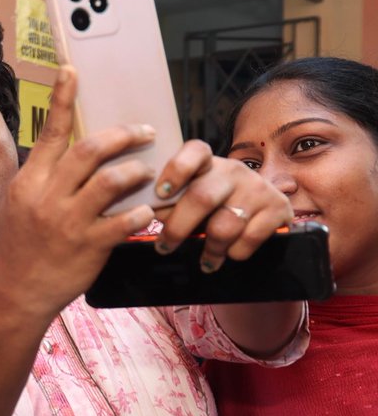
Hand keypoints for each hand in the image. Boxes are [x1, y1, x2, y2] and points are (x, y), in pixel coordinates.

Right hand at [0, 65, 157, 317]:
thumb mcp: (19, 204)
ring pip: (113, 180)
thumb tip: (71, 148)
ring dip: (137, 171)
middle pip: (92, 149)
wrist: (18, 291)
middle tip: (145, 131)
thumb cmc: (22, 246)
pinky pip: (125, 220)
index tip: (71, 70)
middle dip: (125, 135)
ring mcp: (68, 221)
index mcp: (29, 181)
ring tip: (147, 173)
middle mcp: (47, 196)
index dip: (61, 98)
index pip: (49, 132)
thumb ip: (43, 177)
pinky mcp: (88, 245)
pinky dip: (140, 211)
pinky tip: (145, 211)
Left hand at [151, 143, 292, 271]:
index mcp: (207, 162)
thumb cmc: (213, 205)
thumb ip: (169, 202)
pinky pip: (249, 239)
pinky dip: (235, 253)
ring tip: (205, 262)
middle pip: (201, 197)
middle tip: (164, 248)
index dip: (175, 170)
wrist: (263, 209)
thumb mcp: (191, 196)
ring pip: (224, 226)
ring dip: (210, 250)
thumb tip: (138, 218)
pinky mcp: (279, 208)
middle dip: (178, 228)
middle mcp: (233, 170)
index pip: (194, 152)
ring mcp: (258, 187)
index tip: (160, 193)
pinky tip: (230, 254)